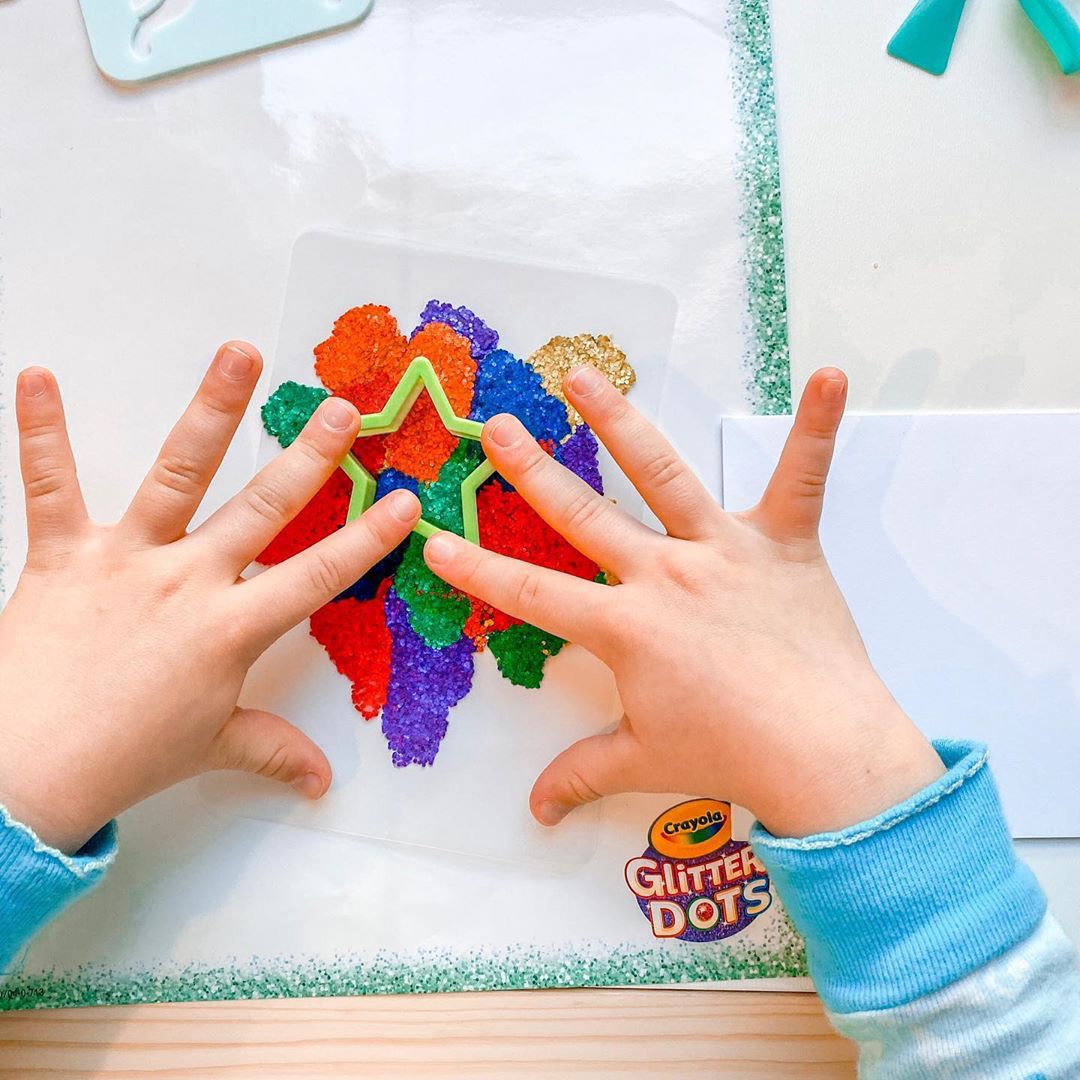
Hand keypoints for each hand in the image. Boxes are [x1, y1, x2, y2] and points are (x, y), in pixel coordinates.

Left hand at [0, 344, 419, 853]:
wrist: (24, 773)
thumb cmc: (123, 759)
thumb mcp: (210, 746)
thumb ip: (272, 750)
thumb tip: (322, 781)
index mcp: (230, 630)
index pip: (317, 575)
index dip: (367, 539)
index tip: (403, 501)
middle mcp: (187, 582)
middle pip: (263, 508)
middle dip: (310, 457)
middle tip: (343, 410)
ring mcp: (125, 561)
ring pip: (178, 474)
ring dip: (211, 411)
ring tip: (239, 355)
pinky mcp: (62, 555)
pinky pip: (51, 486)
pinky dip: (41, 431)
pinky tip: (38, 375)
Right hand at [423, 366, 944, 837]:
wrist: (820, 753)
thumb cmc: (729, 756)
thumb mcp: (645, 760)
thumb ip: (582, 773)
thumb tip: (536, 810)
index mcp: (625, 628)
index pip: (532, 592)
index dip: (477, 568)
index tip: (433, 539)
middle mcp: (663, 576)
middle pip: (582, 514)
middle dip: (530, 469)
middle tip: (495, 426)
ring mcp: (723, 551)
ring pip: (662, 474)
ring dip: (618, 421)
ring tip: (581, 376)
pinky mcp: (784, 543)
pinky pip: (802, 477)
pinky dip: (816, 427)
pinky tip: (828, 376)